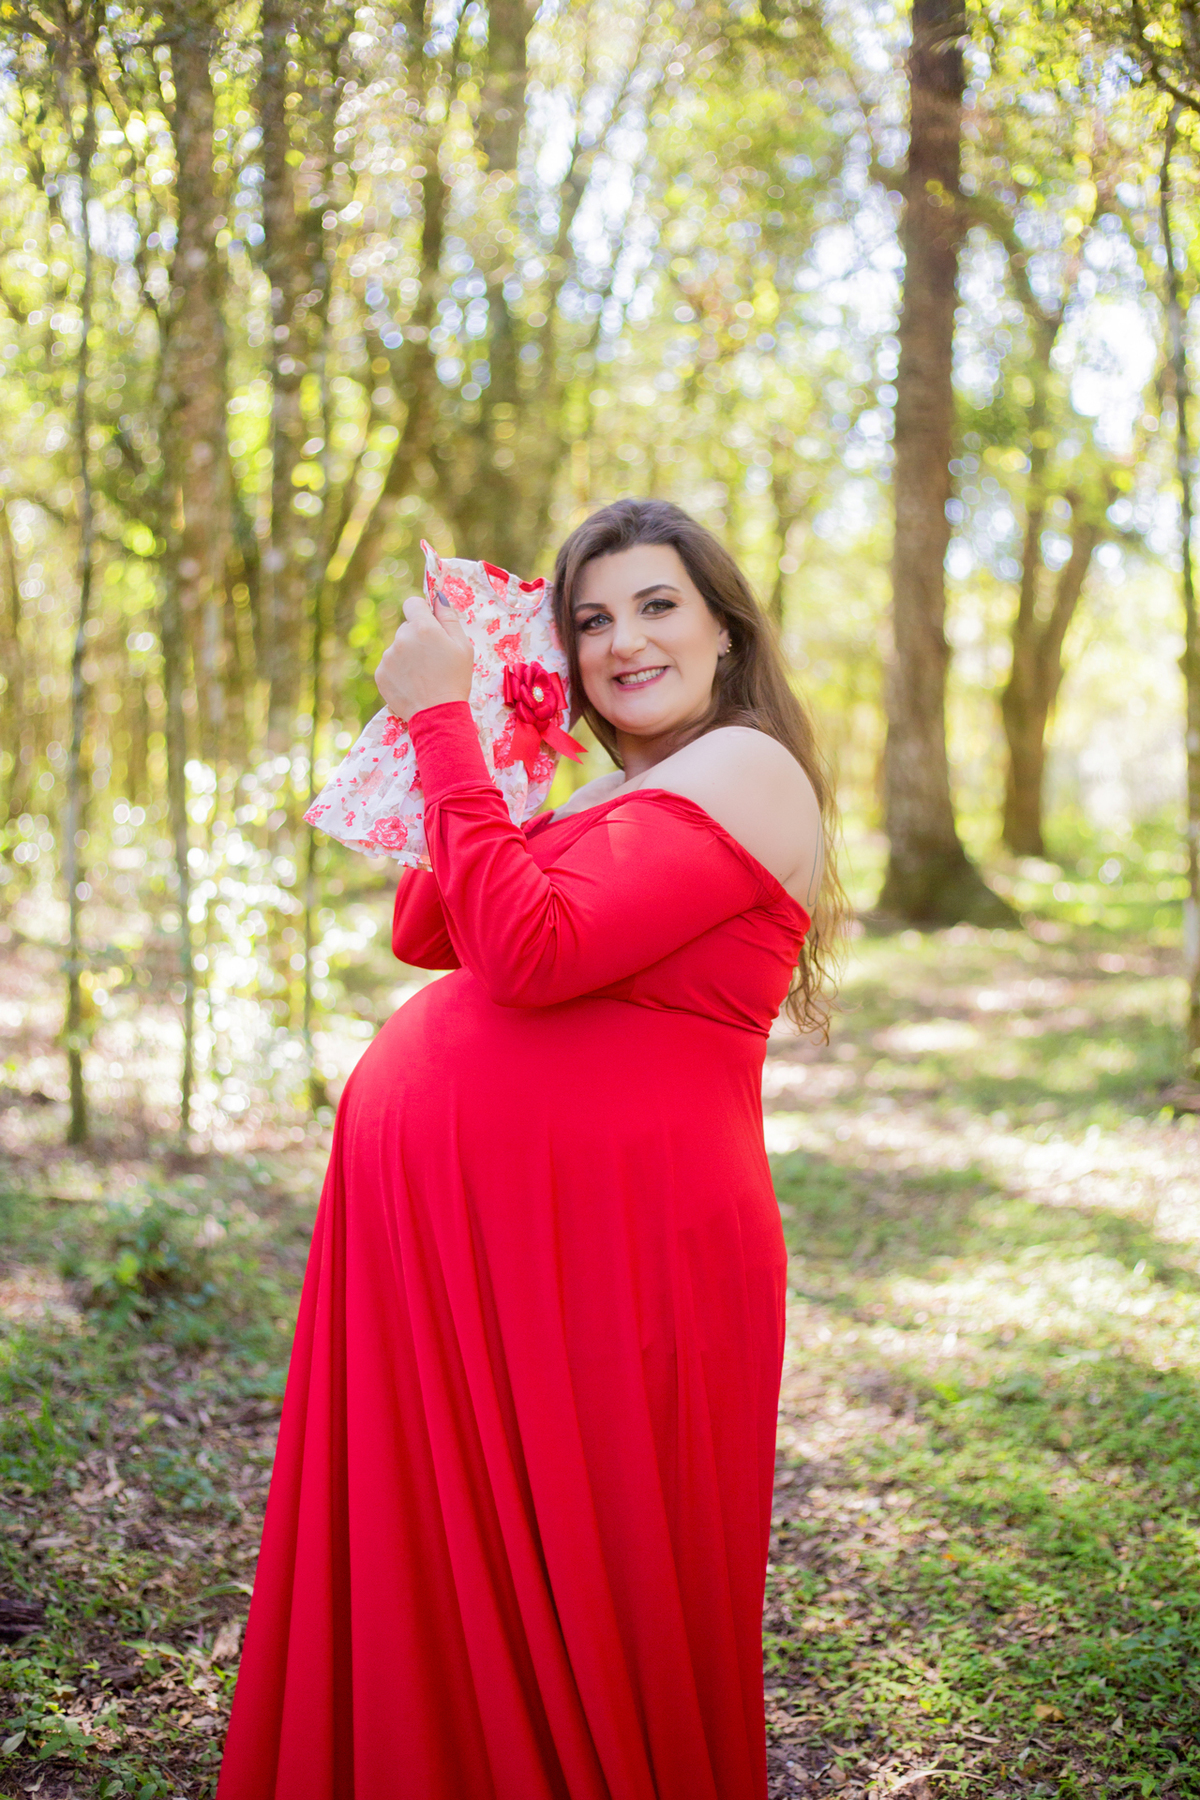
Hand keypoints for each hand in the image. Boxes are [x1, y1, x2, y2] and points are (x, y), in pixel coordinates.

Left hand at [374, 589, 473, 721]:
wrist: (438, 715)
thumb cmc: (455, 679)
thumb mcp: (463, 647)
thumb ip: (449, 618)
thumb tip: (438, 597)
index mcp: (423, 627)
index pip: (413, 603)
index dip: (421, 612)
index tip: (429, 625)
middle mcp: (401, 638)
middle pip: (406, 628)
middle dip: (417, 638)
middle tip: (432, 660)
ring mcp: (388, 657)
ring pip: (397, 648)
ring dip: (408, 656)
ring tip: (423, 676)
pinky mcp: (380, 674)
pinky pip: (389, 665)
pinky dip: (399, 672)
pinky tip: (413, 684)